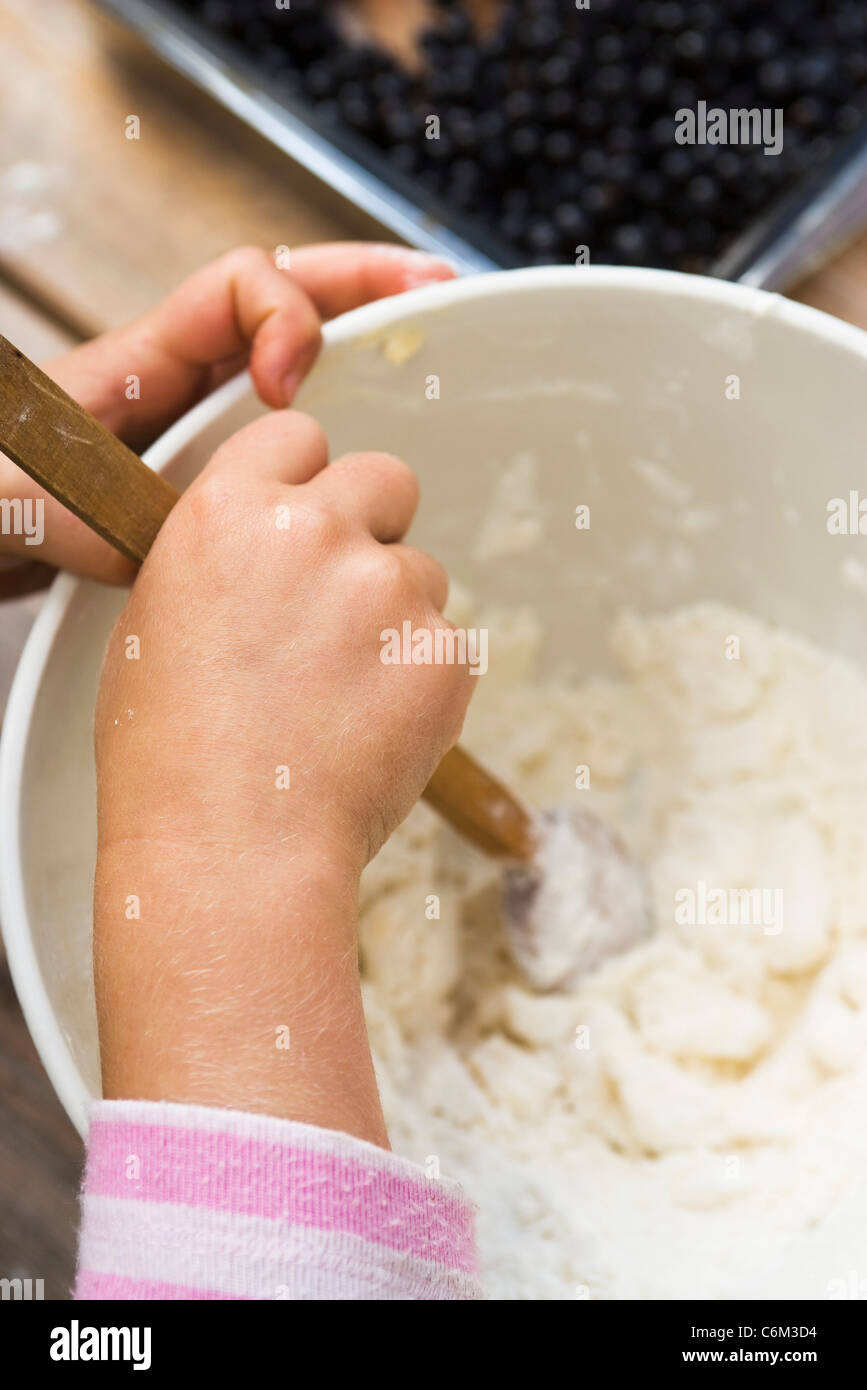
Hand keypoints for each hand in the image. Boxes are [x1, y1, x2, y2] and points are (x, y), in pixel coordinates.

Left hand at [0, 243, 453, 595]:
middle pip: (291, 288)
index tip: (288, 389)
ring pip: (302, 342)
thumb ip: (94, 513)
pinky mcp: (222, 458)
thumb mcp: (36, 498)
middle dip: (368, 279)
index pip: (239, 286)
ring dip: (371, 329)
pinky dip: (350, 402)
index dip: (283, 320)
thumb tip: (155, 538)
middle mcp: (188, 372)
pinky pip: (298, 413)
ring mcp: (210, 412)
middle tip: (436, 285)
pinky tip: (386, 433)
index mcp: (150, 358)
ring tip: (439, 332)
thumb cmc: (7, 489)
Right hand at [93, 412, 474, 1142]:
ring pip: (422, 570)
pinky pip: (449, 641)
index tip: (308, 517)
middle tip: (344, 601)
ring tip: (345, 692)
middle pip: (384, 479)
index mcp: (230, 511)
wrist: (235, 847)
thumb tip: (270, 536)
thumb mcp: (157, 619)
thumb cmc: (174, 754)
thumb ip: (224, 551)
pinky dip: (424, 675)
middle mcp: (316, 530)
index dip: (307, 479)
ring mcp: (389, 589)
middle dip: (372, 526)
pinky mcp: (446, 652)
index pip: (298, 435)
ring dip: (397, 613)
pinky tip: (373, 724)